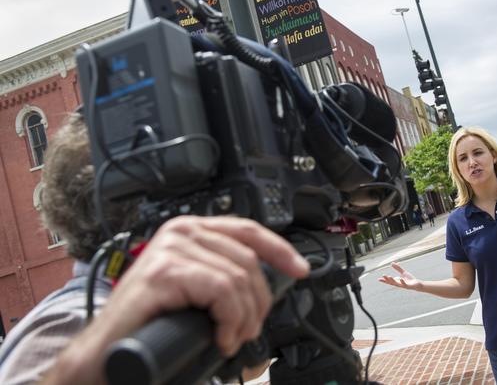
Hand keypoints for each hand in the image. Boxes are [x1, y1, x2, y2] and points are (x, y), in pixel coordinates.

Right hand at [44, 216, 309, 384]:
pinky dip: (230, 319)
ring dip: (244, 318)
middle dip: (258, 302)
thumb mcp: (197, 289)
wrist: (110, 351)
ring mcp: (171, 247)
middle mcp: (181, 230)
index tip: (301, 270)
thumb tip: (268, 284)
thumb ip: (222, 275)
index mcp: (192, 230)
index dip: (280, 250)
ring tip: (232, 338)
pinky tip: (222, 337)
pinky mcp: (165, 270)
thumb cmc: (154, 322)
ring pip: (238, 279)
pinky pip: (221, 291)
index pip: (248, 230)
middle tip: (247, 330)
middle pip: (248, 260)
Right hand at [378, 262, 420, 290]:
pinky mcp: (408, 286)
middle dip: (387, 279)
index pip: (389, 281)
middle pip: (392, 282)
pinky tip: (401, 279)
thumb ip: (398, 268)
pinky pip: (405, 284)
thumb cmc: (410, 279)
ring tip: (389, 276)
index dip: (384, 280)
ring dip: (393, 280)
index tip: (378, 279)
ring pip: (397, 284)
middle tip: (383, 275)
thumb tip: (392, 263)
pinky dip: (402, 282)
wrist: (417, 284)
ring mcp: (403, 285)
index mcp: (397, 281)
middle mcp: (399, 284)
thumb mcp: (403, 272)